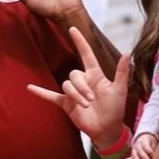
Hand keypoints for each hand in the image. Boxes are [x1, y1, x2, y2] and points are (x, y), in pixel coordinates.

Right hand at [27, 27, 128, 143]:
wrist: (107, 129)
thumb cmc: (116, 109)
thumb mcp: (120, 90)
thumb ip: (122, 72)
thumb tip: (128, 53)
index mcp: (95, 75)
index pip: (86, 54)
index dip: (80, 41)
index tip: (72, 28)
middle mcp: (83, 81)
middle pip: (74, 74)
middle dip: (81, 87)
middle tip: (91, 100)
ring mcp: (73, 93)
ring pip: (66, 85)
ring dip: (75, 95)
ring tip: (86, 106)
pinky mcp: (66, 104)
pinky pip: (51, 96)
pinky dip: (41, 92)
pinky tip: (30, 88)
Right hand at [132, 133, 157, 158]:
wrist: (142, 140)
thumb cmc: (151, 143)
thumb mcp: (154, 142)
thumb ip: (155, 148)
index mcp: (143, 141)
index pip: (145, 146)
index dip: (149, 151)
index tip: (154, 156)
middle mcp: (137, 145)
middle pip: (140, 151)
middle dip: (145, 157)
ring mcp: (134, 150)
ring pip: (135, 156)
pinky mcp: (133, 155)